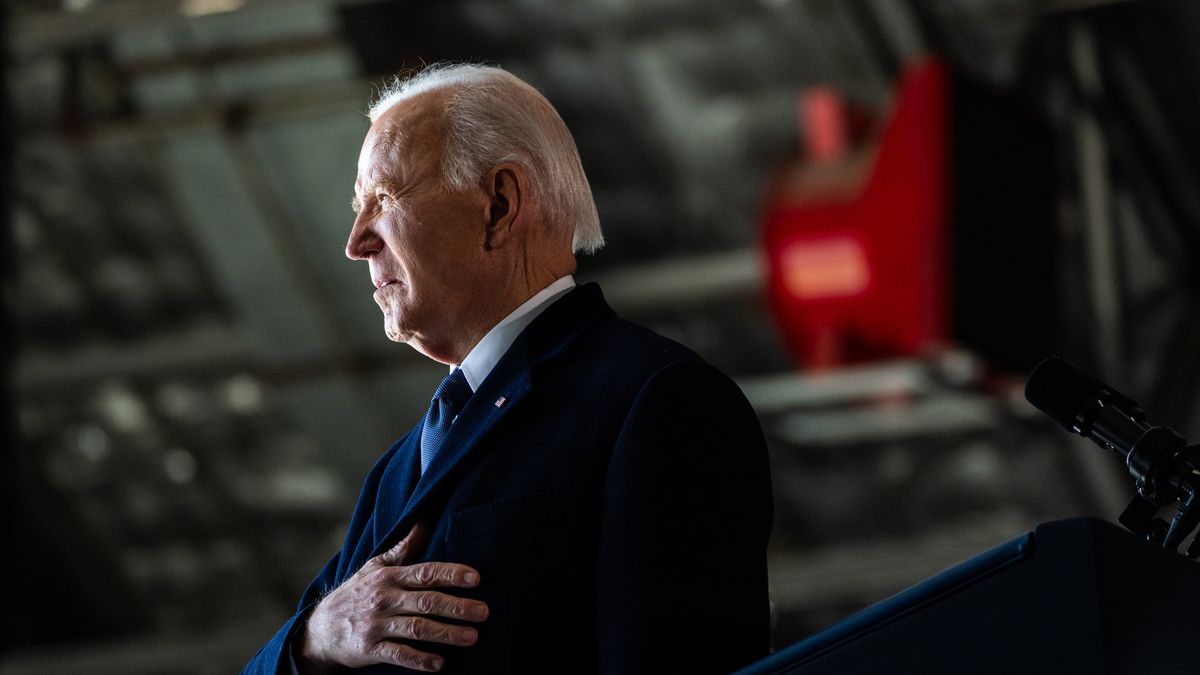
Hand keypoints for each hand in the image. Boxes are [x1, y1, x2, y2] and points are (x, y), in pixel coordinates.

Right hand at [296, 521, 488, 672]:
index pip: (425, 572)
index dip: (451, 574)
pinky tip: (439, 663)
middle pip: (426, 601)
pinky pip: (398, 655)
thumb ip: (402, 548)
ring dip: (447, 633)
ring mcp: (376, 625)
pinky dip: (419, 660)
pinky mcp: (369, 649)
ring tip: (472, 636)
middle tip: (484, 612)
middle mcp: (384, 599)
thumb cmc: (355, 594)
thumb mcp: (374, 566)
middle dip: (458, 606)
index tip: (475, 578)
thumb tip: (424, 521)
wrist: (319, 629)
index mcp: (388, 577)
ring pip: (417, 628)